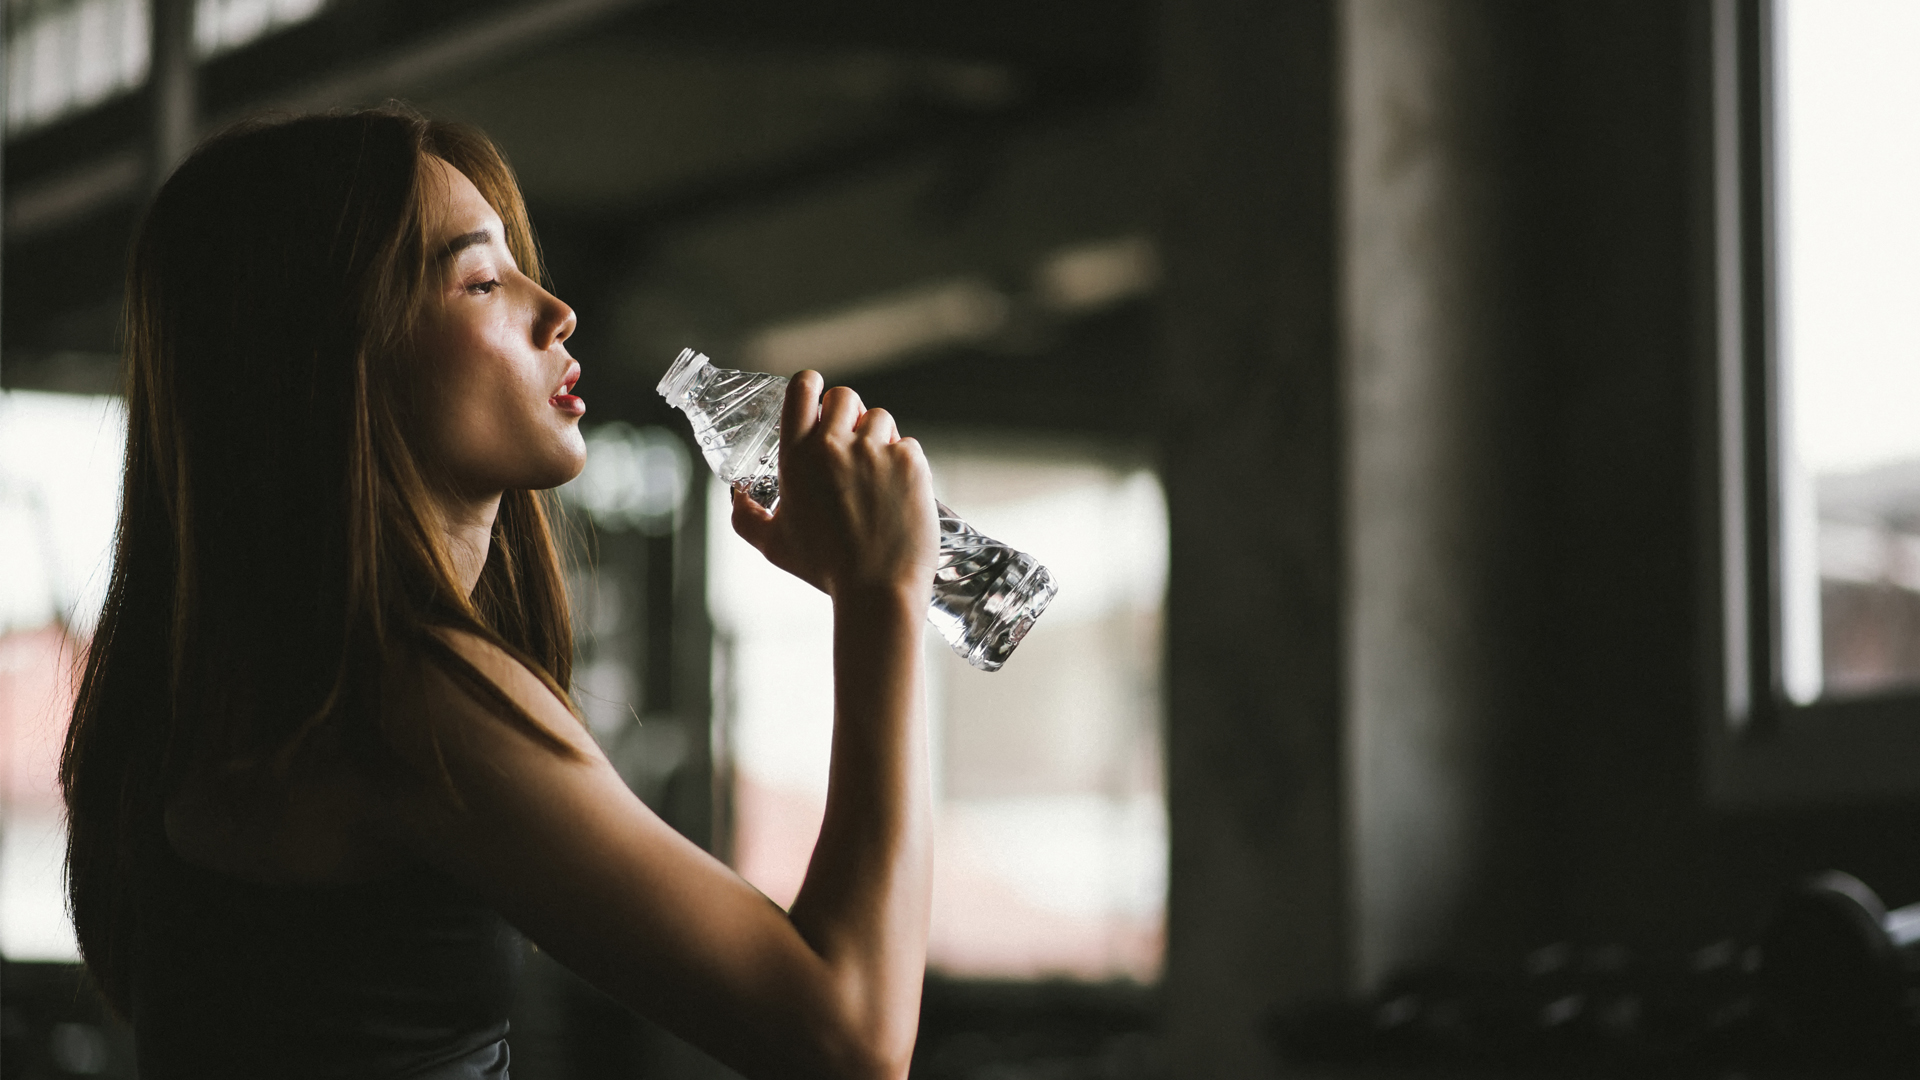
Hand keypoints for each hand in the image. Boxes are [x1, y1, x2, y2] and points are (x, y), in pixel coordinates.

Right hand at [729, 371, 938, 602]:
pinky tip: (896, 491)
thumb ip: (746, 516)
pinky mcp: (910, 462)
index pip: (802, 388)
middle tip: (850, 443)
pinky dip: (904, 462)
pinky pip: (907, 445)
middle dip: (848, 414)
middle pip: (844, 396)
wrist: (877, 590)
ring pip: (880, 417)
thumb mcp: (772, 545)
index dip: (811, 387)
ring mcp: (875, 451)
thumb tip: (736, 495)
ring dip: (877, 437)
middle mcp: (834, 446)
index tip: (817, 400)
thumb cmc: (823, 569)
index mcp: (796, 457)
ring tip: (874, 473)